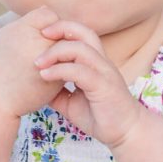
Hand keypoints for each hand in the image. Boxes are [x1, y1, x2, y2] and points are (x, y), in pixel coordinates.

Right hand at [0, 6, 66, 117]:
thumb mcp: (5, 38)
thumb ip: (27, 23)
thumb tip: (47, 10)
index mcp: (22, 30)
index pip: (48, 15)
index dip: (47, 26)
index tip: (36, 39)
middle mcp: (37, 43)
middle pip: (61, 31)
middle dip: (56, 40)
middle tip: (42, 53)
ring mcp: (49, 61)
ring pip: (68, 48)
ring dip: (63, 54)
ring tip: (47, 64)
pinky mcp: (57, 78)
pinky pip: (69, 65)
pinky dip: (63, 69)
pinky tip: (50, 76)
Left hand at [34, 19, 141, 147]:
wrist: (125, 133)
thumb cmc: (100, 116)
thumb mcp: (71, 102)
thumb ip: (57, 91)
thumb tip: (36, 86)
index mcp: (95, 62)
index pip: (81, 35)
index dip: (62, 29)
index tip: (40, 33)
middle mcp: (101, 62)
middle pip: (84, 32)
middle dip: (60, 28)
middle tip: (39, 34)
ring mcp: (104, 73)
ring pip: (81, 49)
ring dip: (55, 52)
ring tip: (37, 62)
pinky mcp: (103, 87)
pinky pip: (80, 71)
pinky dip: (60, 70)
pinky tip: (44, 75)